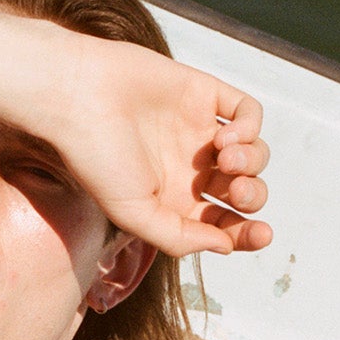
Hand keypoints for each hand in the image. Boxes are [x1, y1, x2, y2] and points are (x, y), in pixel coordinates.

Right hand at [33, 35, 271, 260]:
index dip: (247, 232)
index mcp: (175, 200)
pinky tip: (228, 135)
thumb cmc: (96, 157)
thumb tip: (225, 245)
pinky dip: (250, 127)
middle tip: (236, 191)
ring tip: (224, 156)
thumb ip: (179, 239)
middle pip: (245, 191)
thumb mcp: (134, 215)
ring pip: (253, 153)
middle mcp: (191, 168)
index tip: (260, 234)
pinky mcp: (204, 94)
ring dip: (252, 161)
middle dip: (252, 196)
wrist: (79, 98)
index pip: (225, 222)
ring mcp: (200, 130)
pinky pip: (248, 112)